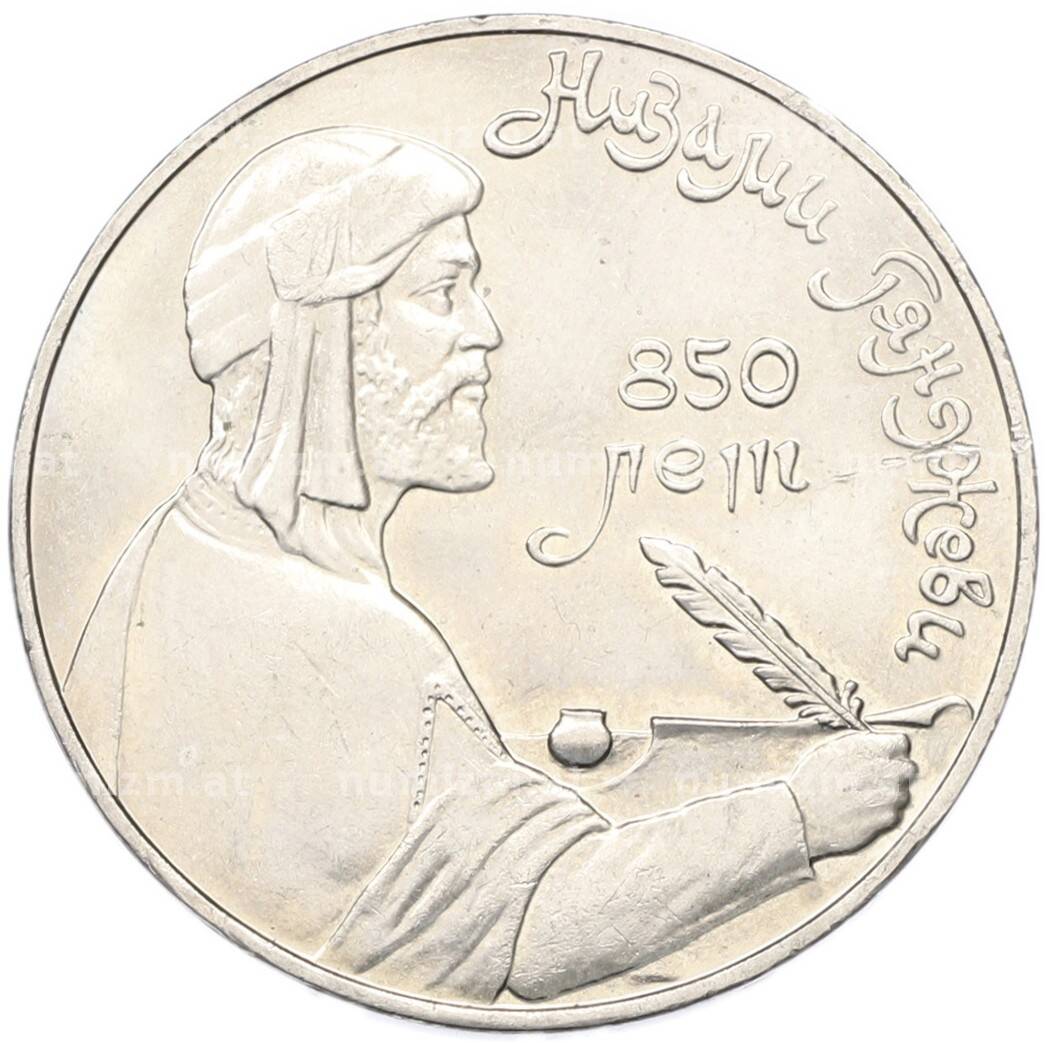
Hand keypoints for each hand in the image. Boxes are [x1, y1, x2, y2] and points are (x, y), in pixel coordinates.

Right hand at [788, 731, 915, 858]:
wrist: (803, 815)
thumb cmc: (811, 781)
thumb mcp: (830, 749)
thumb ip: (860, 744)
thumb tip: (876, 743)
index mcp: (874, 748)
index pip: (900, 743)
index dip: (890, 749)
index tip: (882, 754)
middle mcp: (888, 771)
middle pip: (907, 768)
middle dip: (894, 771)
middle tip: (872, 777)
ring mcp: (891, 797)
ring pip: (900, 792)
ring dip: (886, 793)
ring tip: (860, 796)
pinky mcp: (888, 819)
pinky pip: (892, 812)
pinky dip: (880, 811)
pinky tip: (859, 810)